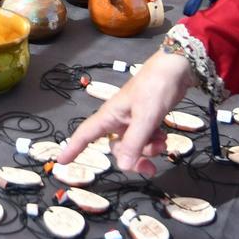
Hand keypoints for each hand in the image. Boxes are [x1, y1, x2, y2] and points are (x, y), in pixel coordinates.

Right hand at [56, 51, 192, 175]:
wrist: (177, 68)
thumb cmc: (156, 88)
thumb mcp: (145, 117)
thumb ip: (134, 142)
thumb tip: (122, 167)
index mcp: (110, 116)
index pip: (85, 134)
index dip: (73, 148)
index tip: (61, 162)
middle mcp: (118, 119)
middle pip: (117, 148)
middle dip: (132, 159)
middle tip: (150, 169)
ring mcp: (133, 119)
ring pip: (134, 145)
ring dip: (148, 150)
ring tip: (163, 142)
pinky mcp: (147, 118)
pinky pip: (145, 139)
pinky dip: (155, 142)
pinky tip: (165, 136)